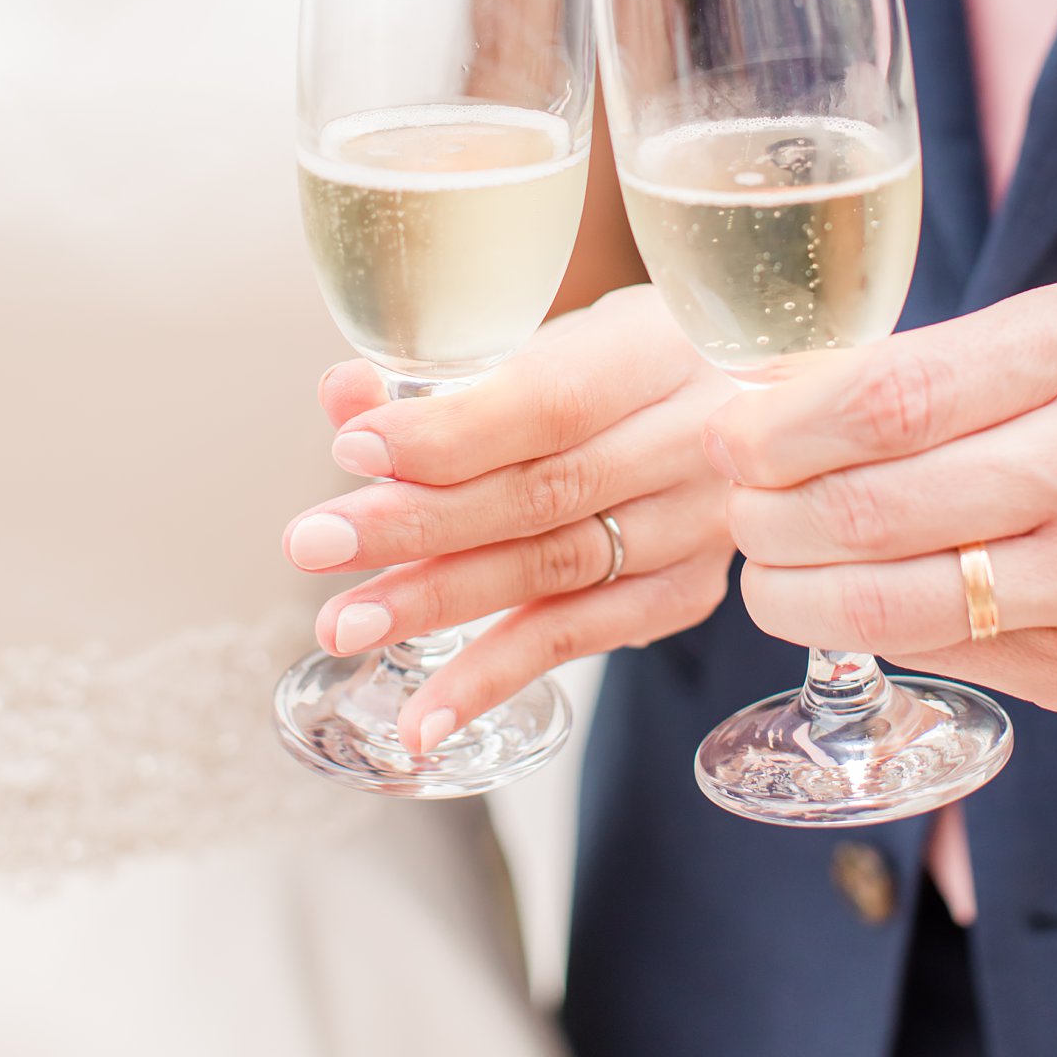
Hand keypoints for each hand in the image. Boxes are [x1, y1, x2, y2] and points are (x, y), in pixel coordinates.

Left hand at [284, 286, 731, 754]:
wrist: (744, 417)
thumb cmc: (620, 367)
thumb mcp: (550, 343)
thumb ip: (449, 375)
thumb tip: (342, 395)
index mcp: (657, 351)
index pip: (549, 402)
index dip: (449, 431)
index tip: (353, 449)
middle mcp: (693, 442)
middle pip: (542, 493)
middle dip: (416, 525)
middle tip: (312, 545)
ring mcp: (696, 527)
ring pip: (554, 572)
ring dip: (438, 604)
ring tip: (344, 624)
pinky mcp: (684, 594)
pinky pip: (578, 640)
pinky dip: (494, 677)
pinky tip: (424, 714)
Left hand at [706, 280, 1056, 729]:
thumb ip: (950, 368)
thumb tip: (783, 402)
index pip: (887, 397)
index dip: (777, 426)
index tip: (728, 433)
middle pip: (869, 508)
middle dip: (765, 514)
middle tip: (738, 506)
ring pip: (893, 605)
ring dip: (793, 592)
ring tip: (769, 569)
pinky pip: (954, 660)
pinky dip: (882, 633)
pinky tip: (862, 603)